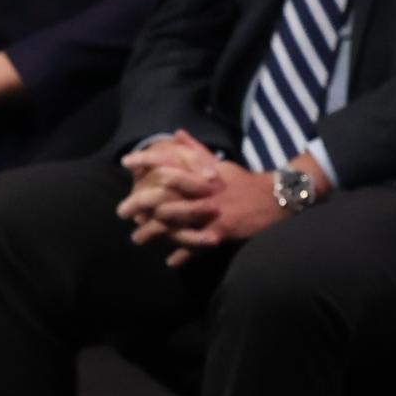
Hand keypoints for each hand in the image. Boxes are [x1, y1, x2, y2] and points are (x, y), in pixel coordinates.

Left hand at [119, 140, 285, 261]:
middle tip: (121, 210)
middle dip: (141, 204)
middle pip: (167, 197)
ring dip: (155, 233)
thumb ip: (196, 151)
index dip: (147, 162)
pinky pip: (198, 247)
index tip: (126, 163)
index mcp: (203, 175)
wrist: (274, 200)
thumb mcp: (220, 164)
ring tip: (136, 239)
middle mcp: (205, 193)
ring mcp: (213, 214)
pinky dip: (183, 256)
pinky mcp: (222, 233)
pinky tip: (169, 262)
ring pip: (177, 225)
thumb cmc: (243, 181)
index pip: (170, 164)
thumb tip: (176, 134)